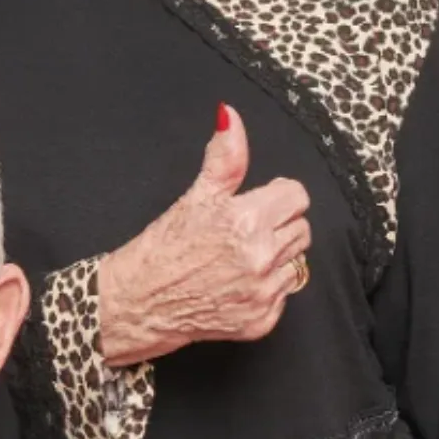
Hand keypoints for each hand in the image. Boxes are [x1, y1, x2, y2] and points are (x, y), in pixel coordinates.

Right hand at [97, 107, 311, 364]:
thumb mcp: (194, 197)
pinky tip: (237, 284)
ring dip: (275, 256)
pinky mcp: (261, 322)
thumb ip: (224, 158)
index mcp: (246, 221)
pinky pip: (284, 295)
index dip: (276, 195)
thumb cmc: (161, 249)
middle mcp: (260, 258)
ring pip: (297, 261)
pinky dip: (267, 289)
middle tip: (243, 231)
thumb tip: (231, 116)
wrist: (137, 305)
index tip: (256, 203)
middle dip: (277, 224)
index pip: (297, 195)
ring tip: (239, 258)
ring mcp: (262, 293)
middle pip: (301, 227)